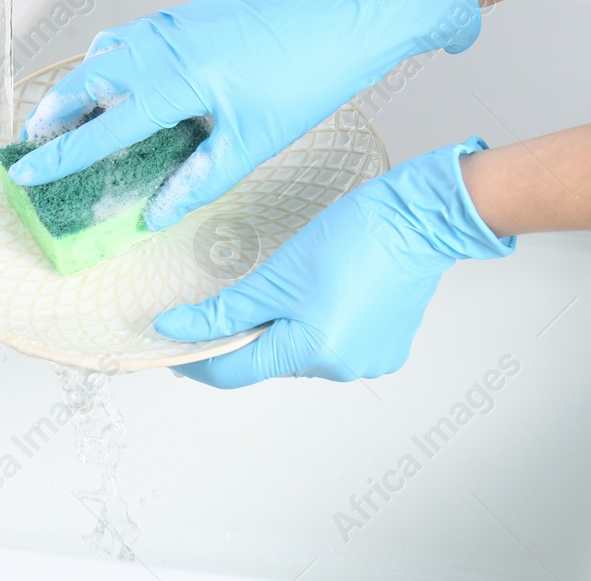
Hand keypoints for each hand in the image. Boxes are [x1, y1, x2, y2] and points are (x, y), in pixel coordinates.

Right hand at [7, 0, 482, 228]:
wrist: (339, 21)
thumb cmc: (303, 82)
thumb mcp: (251, 145)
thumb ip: (197, 181)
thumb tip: (156, 215)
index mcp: (175, 82)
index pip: (102, 128)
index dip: (60, 157)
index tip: (25, 174)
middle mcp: (162, 46)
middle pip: (85, 80)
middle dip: (52, 112)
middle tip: (33, 143)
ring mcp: (172, 24)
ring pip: (104, 52)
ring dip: (78, 83)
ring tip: (69, 115)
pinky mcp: (186, 15)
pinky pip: (130, 36)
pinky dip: (109, 60)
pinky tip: (122, 80)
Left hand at [153, 138, 513, 386]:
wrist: (419, 218)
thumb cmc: (355, 235)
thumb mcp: (276, 274)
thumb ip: (223, 310)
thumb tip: (176, 329)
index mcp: (314, 352)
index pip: (235, 372)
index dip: (197, 360)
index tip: (170, 346)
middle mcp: (343, 368)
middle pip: (270, 360)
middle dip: (245, 333)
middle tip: (226, 299)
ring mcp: (369, 360)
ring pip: (301, 350)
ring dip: (283, 326)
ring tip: (291, 282)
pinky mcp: (385, 346)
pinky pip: (333, 342)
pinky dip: (316, 323)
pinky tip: (322, 289)